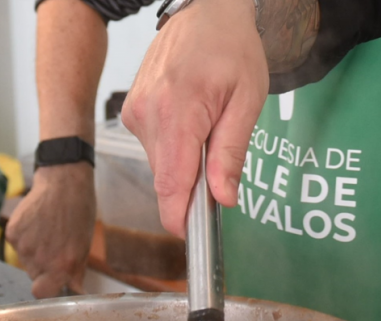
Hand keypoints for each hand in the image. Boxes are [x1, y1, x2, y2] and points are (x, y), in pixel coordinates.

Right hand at [6, 164, 95, 297]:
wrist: (63, 183)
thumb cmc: (78, 213)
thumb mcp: (84, 246)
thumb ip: (75, 272)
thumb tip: (74, 291)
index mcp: (61, 266)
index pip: (42, 293)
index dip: (46, 288)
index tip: (52, 281)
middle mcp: (39, 260)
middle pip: (33, 275)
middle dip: (43, 267)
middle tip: (54, 247)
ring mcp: (23, 246)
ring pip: (25, 259)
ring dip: (33, 251)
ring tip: (47, 231)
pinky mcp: (12, 233)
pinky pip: (16, 244)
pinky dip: (24, 237)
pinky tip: (36, 224)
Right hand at [120, 0, 267, 236]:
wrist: (203, 12)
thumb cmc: (231, 48)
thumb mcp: (247, 98)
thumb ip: (232, 151)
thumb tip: (223, 197)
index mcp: (177, 112)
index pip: (171, 182)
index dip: (179, 216)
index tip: (190, 237)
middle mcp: (147, 116)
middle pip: (166, 178)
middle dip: (191, 189)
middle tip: (221, 179)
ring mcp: (135, 115)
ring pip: (161, 165)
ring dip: (185, 164)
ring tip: (209, 130)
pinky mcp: (132, 114)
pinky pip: (155, 148)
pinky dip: (175, 148)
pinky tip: (192, 123)